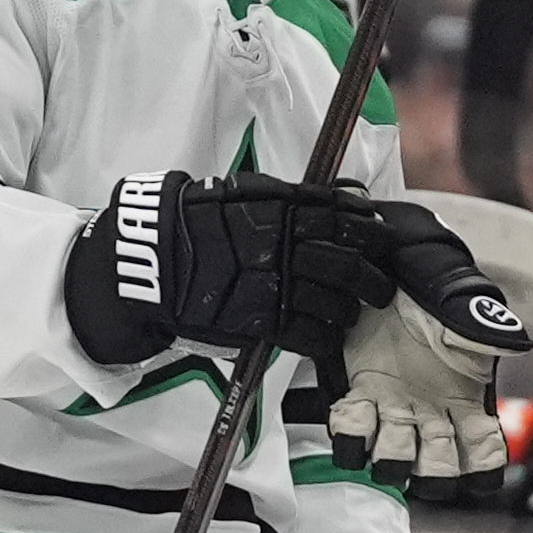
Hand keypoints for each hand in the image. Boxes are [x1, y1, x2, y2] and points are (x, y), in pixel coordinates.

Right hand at [62, 171, 393, 367]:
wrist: (151, 260)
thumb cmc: (195, 222)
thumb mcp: (243, 193)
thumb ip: (290, 199)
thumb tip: (343, 200)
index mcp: (284, 207)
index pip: (347, 215)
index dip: (372, 228)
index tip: (381, 236)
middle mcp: (285, 244)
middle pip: (351, 262)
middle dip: (375, 278)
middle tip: (381, 285)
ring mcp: (274, 284)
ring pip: (337, 302)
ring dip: (350, 310)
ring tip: (350, 313)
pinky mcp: (261, 321)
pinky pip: (311, 335)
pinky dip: (326, 338)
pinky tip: (327, 337)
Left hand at [325, 202, 532, 496]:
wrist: (392, 266)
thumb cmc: (436, 291)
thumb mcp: (466, 312)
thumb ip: (489, 332)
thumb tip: (517, 344)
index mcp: (468, 404)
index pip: (485, 457)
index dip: (481, 472)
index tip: (472, 464)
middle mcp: (432, 416)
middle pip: (438, 471)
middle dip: (431, 472)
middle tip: (423, 451)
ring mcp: (395, 410)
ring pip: (394, 461)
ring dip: (389, 460)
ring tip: (385, 437)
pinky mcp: (359, 396)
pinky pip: (353, 430)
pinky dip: (349, 434)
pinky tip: (352, 414)